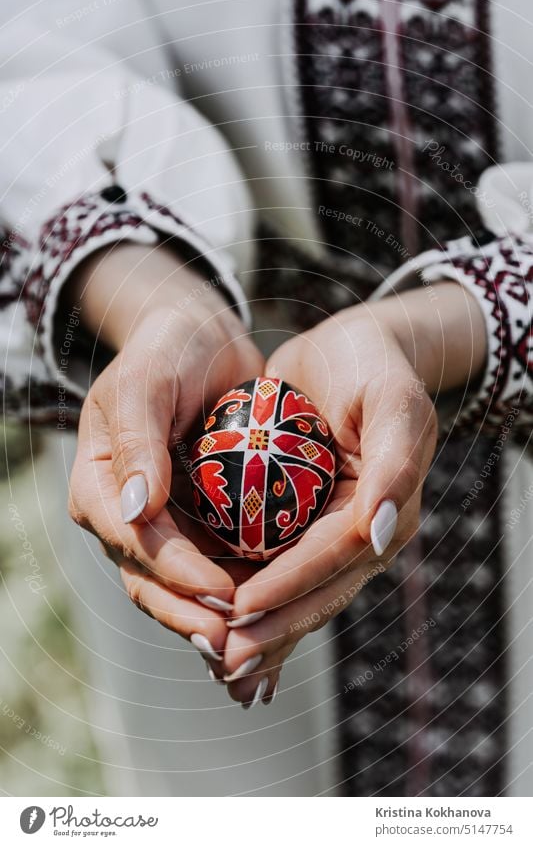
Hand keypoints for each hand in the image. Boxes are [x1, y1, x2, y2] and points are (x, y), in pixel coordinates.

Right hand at [67, 243, 263, 660]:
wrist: (202, 341)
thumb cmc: (168, 352)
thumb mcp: (146, 384)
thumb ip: (137, 443)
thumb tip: (133, 510)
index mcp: (100, 485)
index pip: (132, 541)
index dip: (175, 572)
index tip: (222, 592)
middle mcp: (126, 514)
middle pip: (150, 579)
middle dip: (190, 613)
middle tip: (234, 644)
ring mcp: (162, 523)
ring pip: (180, 585)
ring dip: (212, 616)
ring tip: (254, 645)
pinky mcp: (197, 522)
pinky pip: (213, 564)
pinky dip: (237, 591)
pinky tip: (270, 614)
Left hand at [219, 282, 486, 704]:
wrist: (352, 348)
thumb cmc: (373, 367)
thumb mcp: (392, 403)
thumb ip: (394, 466)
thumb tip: (377, 535)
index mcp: (387, 511)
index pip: (333, 557)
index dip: (290, 586)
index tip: (242, 611)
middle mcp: (360, 532)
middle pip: (316, 592)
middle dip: (273, 630)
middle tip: (226, 664)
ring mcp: (331, 532)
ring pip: (297, 593)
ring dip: (262, 632)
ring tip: (221, 667)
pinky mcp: (304, 522)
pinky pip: (279, 568)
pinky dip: (255, 601)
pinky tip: (222, 626)